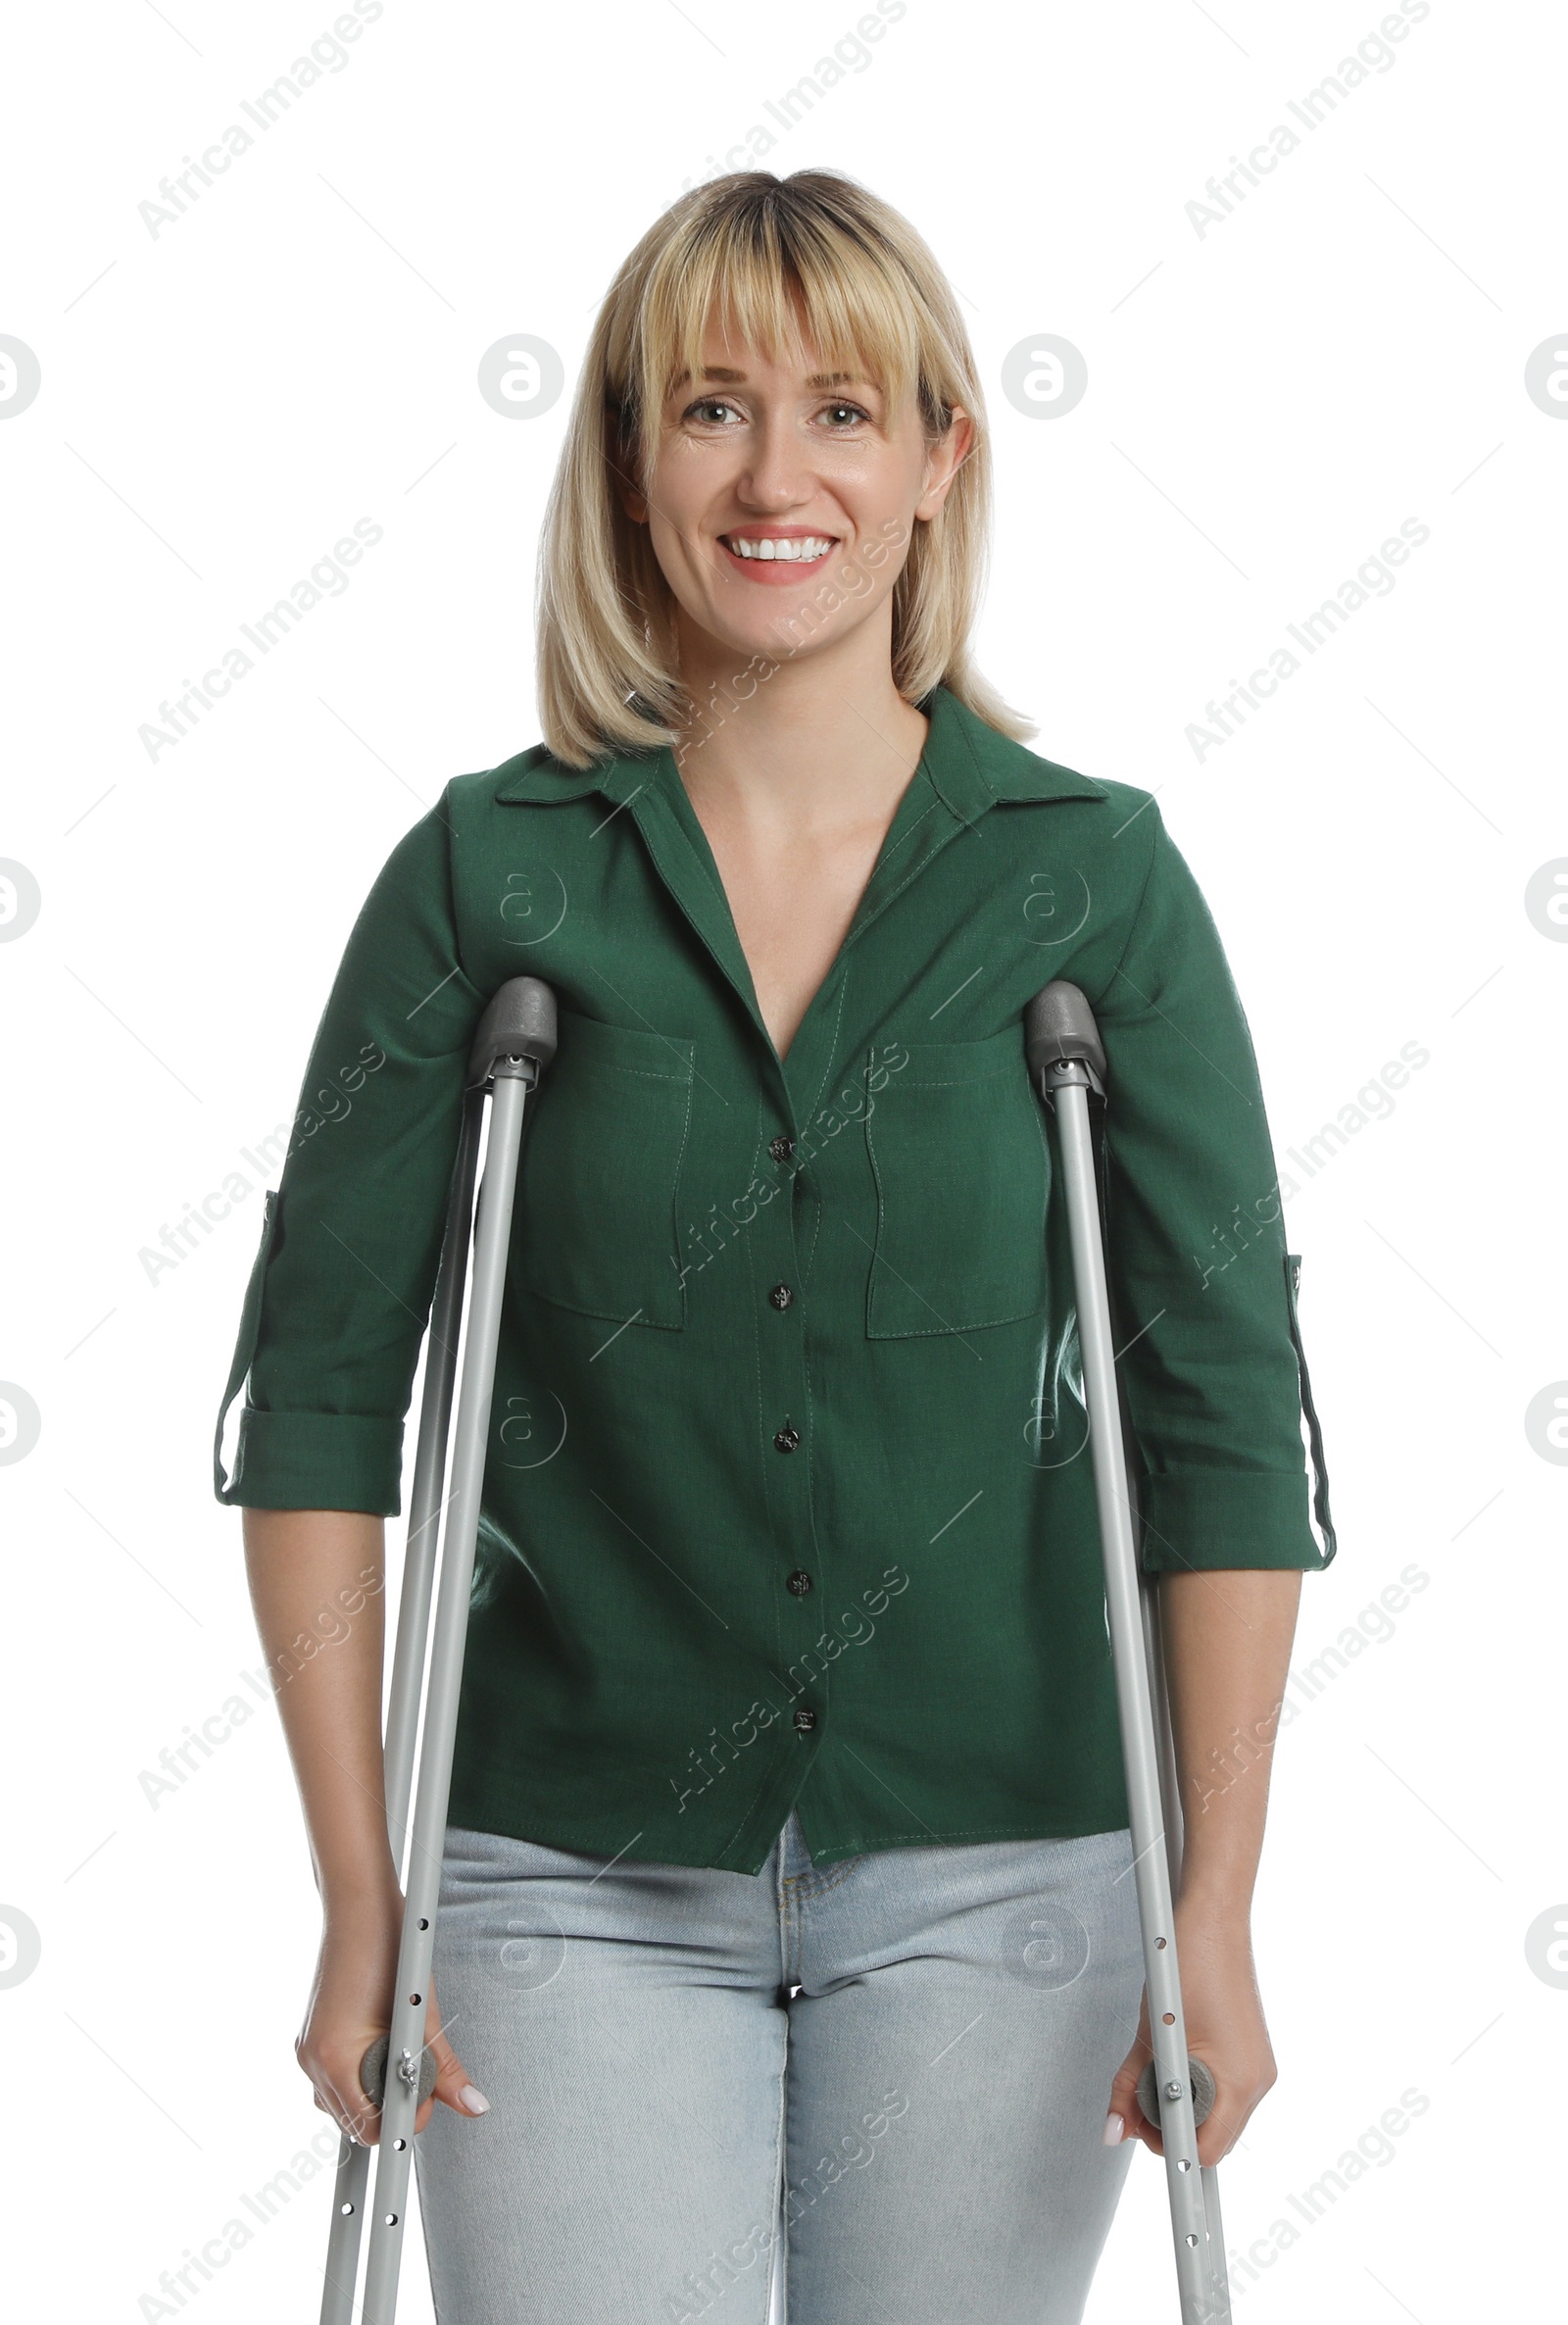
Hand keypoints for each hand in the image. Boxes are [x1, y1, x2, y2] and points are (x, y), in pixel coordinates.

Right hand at [295, 1888, 488, 2145]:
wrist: (359, 1904)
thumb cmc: (391, 1948)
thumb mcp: (423, 2015)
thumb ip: (444, 2068)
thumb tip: (474, 2106)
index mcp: (336, 2059)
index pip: (368, 2128)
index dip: (402, 2119)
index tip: (425, 2099)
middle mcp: (313, 2060)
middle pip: (354, 2119)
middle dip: (390, 2104)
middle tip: (419, 2067)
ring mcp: (307, 2049)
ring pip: (343, 2100)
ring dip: (375, 2087)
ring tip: (401, 2048)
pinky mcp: (311, 2037)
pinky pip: (335, 2076)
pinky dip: (361, 2070)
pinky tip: (382, 2041)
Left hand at [1106, 1895, 1275, 2168]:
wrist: (1213, 1921)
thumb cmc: (1186, 1965)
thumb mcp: (1149, 2034)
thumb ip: (1128, 2088)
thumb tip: (1113, 2130)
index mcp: (1238, 2083)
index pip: (1207, 2153)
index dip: (1170, 2149)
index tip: (1142, 2135)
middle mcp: (1256, 2081)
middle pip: (1212, 2138)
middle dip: (1170, 2125)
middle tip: (1140, 2093)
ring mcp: (1256, 2068)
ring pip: (1215, 2114)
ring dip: (1181, 2103)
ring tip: (1157, 2065)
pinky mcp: (1250, 2054)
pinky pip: (1222, 2089)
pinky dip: (1195, 2083)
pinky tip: (1176, 2056)